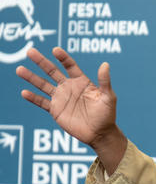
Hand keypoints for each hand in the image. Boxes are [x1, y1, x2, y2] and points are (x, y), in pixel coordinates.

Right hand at [16, 47, 126, 173]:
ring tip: (19, 70)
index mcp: (81, 81)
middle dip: (41, 62)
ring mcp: (60, 98)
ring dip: (31, 78)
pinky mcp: (55, 110)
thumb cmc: (107, 114)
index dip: (63, 58)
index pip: (70, 65)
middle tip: (30, 52)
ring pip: (43, 85)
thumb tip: (105, 64)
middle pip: (52, 71)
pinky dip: (33, 98)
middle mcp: (68, 87)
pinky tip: (24, 93)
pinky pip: (42, 102)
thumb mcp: (108, 97)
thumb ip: (105, 81)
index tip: (55, 50)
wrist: (100, 133)